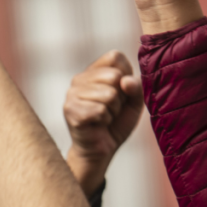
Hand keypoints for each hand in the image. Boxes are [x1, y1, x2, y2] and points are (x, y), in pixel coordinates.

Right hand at [64, 51, 143, 195]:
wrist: (101, 150)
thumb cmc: (116, 123)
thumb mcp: (134, 102)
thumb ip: (136, 87)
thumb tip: (125, 81)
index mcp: (94, 71)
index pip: (115, 56)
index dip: (126, 74)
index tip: (121, 92)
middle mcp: (79, 79)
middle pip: (114, 76)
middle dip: (120, 97)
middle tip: (111, 109)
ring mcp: (72, 93)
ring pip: (109, 95)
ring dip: (112, 111)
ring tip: (104, 118)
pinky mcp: (70, 110)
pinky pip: (100, 110)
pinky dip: (105, 120)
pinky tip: (97, 124)